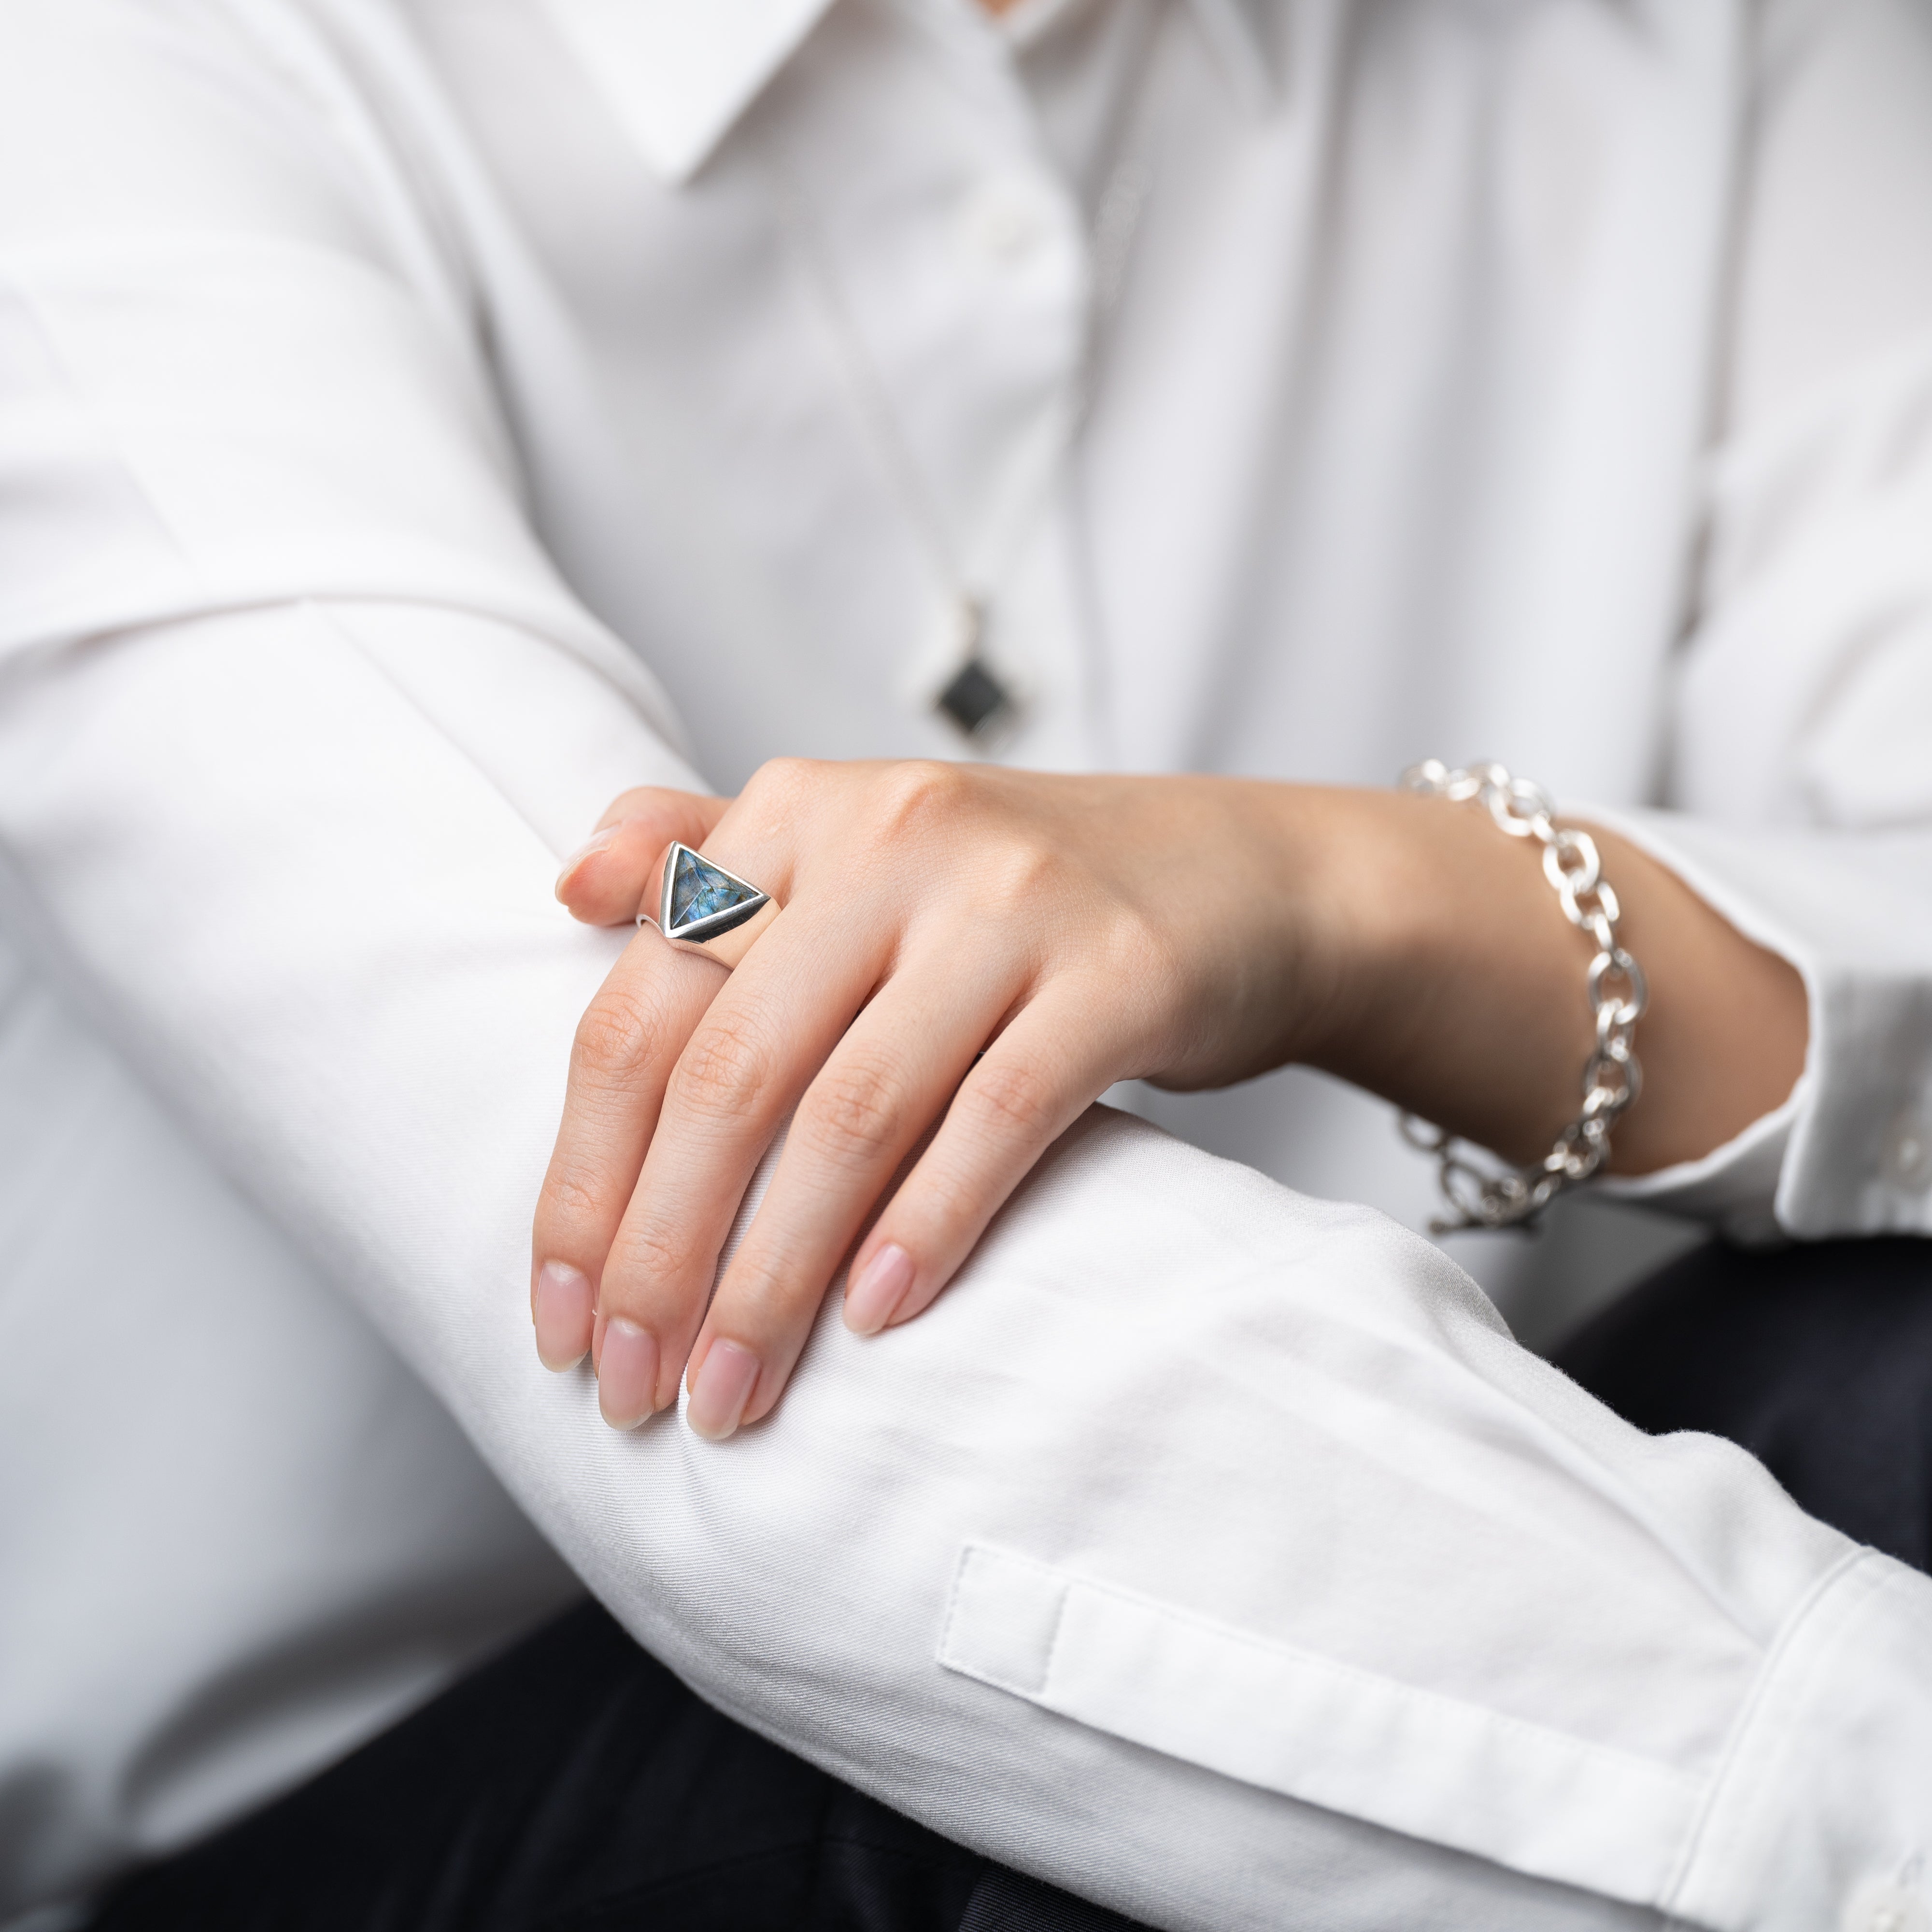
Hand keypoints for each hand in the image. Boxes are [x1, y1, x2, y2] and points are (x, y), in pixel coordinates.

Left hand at [529, 761, 1348, 1437]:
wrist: (1236, 880)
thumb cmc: (1012, 900)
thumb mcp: (857, 854)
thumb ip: (708, 859)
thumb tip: (568, 889)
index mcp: (801, 812)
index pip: (642, 1009)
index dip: (585, 1176)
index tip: (557, 1316)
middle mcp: (895, 837)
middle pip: (732, 1075)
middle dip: (662, 1254)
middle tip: (632, 1386)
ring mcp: (1013, 902)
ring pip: (853, 1114)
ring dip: (775, 1277)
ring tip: (734, 1393)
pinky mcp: (1120, 972)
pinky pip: (998, 1117)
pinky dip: (926, 1227)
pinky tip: (873, 1319)